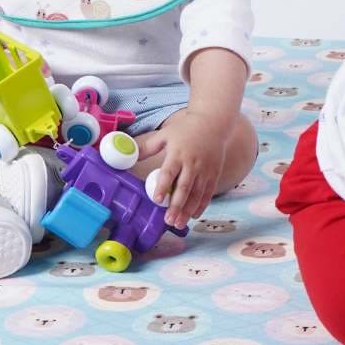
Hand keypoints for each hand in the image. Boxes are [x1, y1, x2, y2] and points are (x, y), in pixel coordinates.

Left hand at [141, 111, 231, 228]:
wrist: (214, 122)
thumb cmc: (187, 128)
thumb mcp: (165, 134)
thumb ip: (148, 147)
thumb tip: (129, 153)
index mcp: (178, 153)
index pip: (169, 172)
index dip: (162, 186)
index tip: (157, 199)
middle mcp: (192, 163)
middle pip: (184, 188)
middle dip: (176, 206)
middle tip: (168, 220)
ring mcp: (205, 170)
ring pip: (196, 194)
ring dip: (188, 210)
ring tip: (178, 223)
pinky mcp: (214, 173)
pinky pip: (208, 193)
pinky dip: (201, 205)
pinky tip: (193, 215)